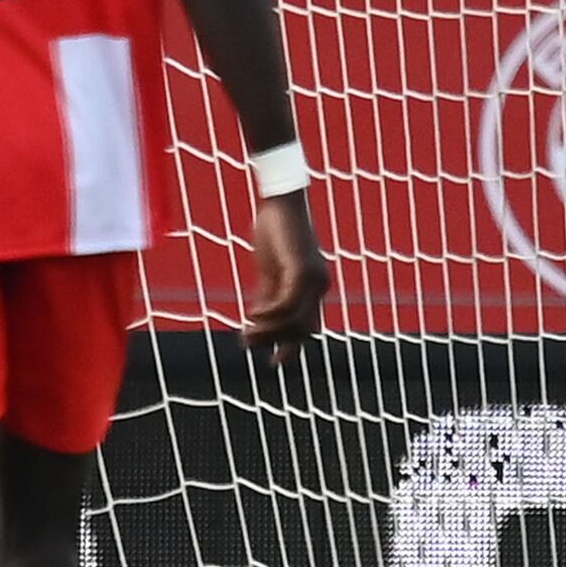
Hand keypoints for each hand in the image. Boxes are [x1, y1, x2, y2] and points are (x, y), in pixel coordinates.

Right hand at [243, 192, 330, 353]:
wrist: (280, 203)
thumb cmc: (275, 232)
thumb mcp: (270, 271)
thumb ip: (267, 296)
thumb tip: (255, 323)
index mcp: (315, 288)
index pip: (309, 327)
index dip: (293, 348)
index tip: (274, 363)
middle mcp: (320, 287)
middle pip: (303, 330)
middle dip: (277, 343)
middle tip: (247, 345)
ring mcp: (314, 280)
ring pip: (294, 322)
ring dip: (268, 332)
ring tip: (245, 334)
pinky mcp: (302, 271)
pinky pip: (286, 305)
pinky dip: (267, 315)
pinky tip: (251, 316)